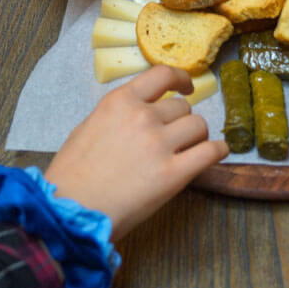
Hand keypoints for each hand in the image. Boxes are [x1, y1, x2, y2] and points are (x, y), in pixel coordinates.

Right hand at [43, 66, 228, 240]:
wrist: (70, 213)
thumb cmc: (71, 176)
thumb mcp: (87, 128)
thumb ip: (117, 115)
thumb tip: (139, 111)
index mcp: (119, 102)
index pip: (162, 74)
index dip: (180, 78)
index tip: (186, 86)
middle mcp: (142, 117)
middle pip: (182, 106)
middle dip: (181, 120)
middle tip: (175, 136)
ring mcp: (160, 144)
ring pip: (198, 125)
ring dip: (197, 136)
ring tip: (190, 148)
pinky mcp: (174, 174)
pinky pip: (211, 152)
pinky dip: (218, 150)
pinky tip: (217, 153)